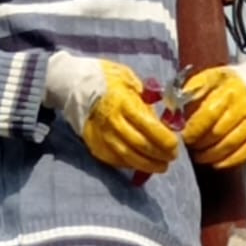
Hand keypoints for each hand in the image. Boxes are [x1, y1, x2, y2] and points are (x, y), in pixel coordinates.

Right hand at [43, 51, 179, 174]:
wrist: (71, 84)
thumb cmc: (103, 78)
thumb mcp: (128, 78)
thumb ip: (144, 97)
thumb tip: (158, 115)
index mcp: (124, 103)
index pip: (149, 127)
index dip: (165, 140)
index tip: (175, 145)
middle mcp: (113, 123)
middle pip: (141, 146)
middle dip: (160, 155)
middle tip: (171, 158)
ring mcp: (102, 136)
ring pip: (129, 157)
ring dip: (147, 165)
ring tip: (160, 166)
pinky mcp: (94, 145)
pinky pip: (115, 159)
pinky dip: (130, 164)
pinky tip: (140, 163)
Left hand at [181, 61, 245, 168]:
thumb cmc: (228, 85)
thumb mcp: (209, 79)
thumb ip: (190, 93)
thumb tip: (171, 112)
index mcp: (229, 87)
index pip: (207, 114)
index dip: (193, 130)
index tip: (182, 137)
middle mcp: (245, 103)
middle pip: (217, 132)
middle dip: (199, 144)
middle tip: (189, 147)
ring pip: (228, 145)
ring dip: (209, 155)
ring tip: (198, 156)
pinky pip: (242, 154)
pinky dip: (225, 162)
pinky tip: (214, 162)